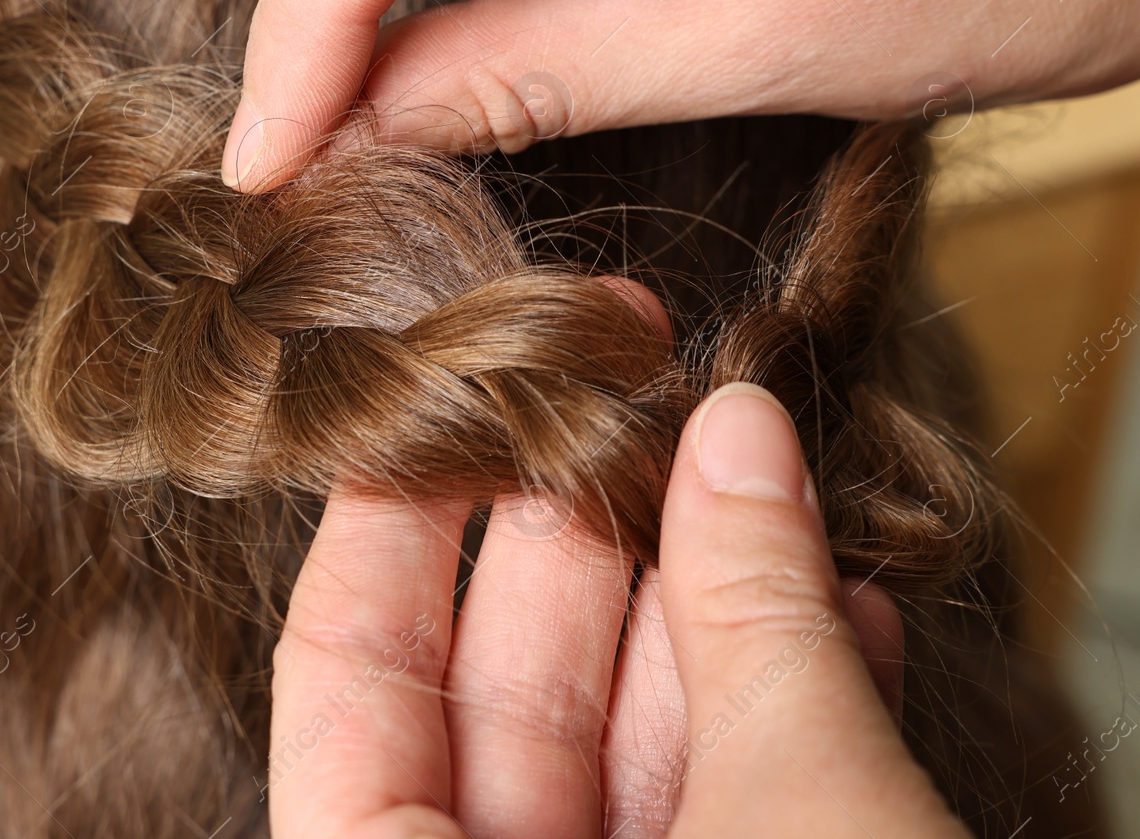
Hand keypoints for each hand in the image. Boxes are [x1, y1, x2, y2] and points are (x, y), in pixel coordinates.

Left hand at [269, 370, 937, 832]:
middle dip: (596, 537)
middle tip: (656, 403)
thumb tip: (736, 430)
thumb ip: (748, 615)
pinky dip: (779, 722)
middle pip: (499, 693)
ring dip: (715, 618)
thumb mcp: (789, 804)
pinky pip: (710, 806)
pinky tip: (842, 616)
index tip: (460, 385)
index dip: (396, 511)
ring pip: (620, 750)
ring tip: (771, 485)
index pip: (341, 670)